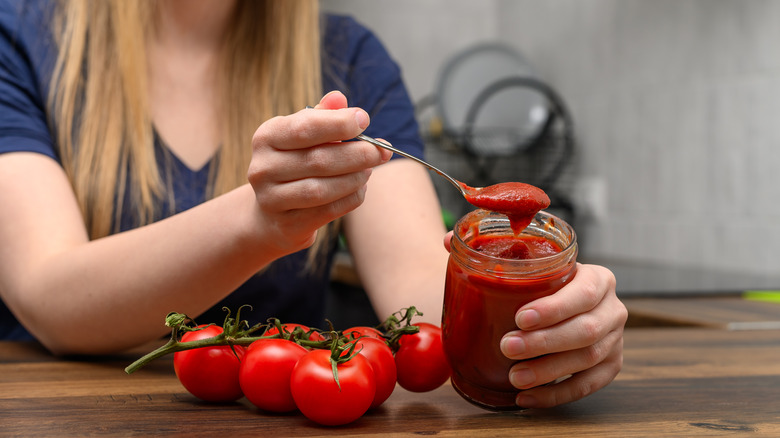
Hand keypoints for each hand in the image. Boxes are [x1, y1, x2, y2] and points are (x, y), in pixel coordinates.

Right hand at [247, 91, 390, 253]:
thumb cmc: (294, 163)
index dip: (338, 123)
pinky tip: (360, 188)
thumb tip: (339, 98)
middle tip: (380, 151)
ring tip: (370, 170)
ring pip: (322, 189)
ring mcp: (271, 199)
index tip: (364, 119)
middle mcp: (262, 167)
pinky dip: (350, 198)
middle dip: (356, 154)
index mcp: (267, 137)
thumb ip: (322, 116)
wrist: (272, 214)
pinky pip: (328, 211)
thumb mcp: (303, 135)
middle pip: (318, 160)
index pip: (305, 127)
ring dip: (354, 178)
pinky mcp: (287, 224)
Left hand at [499, 263, 625, 407]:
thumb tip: (451, 245)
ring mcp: (615, 340)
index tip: (520, 318)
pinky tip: (527, 397)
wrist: (568, 305)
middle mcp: (612, 309)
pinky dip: (555, 395)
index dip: (553, 308)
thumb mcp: (532, 266)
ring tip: (515, 376)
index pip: (582, 294)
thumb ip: (499, 255)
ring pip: (587, 359)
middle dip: (544, 342)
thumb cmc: (543, 284)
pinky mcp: (611, 366)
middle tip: (508, 347)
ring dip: (548, 371)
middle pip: (585, 330)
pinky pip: (587, 385)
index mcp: (598, 279)